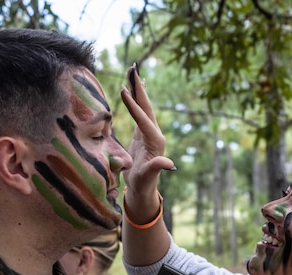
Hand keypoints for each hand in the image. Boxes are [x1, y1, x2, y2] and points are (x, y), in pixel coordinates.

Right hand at [120, 64, 174, 197]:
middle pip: (146, 106)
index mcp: (155, 140)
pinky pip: (139, 111)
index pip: (143, 119)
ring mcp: (149, 132)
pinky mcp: (142, 133)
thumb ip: (157, 168)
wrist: (143, 188)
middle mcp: (154, 133)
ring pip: (143, 106)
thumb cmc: (143, 184)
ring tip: (133, 71)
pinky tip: (135, 88)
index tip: (123, 90)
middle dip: (139, 88)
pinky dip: (136, 98)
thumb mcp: (147, 177)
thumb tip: (168, 163)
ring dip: (138, 89)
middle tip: (134, 68)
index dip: (133, 105)